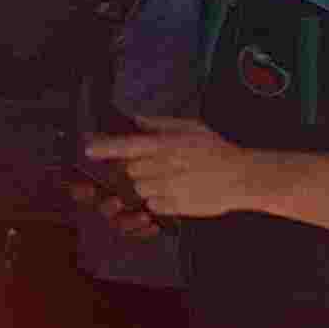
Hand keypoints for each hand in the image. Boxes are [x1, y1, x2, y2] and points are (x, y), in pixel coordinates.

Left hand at [83, 123, 274, 222]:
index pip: (128, 145)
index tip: (87, 148)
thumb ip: (161, 124)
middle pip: (129, 169)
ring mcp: (167, 189)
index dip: (105, 147)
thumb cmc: (216, 150)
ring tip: (168, 177)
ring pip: (138, 188)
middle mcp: (163, 167)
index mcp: (166, 145)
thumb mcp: (191, 127)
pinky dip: (156, 200)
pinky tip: (174, 191)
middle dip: (134, 166)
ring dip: (145, 184)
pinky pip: (151, 205)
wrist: (240, 178)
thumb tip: (137, 120)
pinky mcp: (173, 207)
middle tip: (154, 163)